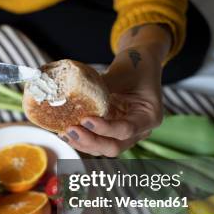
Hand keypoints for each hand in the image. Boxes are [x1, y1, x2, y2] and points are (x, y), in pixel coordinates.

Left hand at [60, 25, 168, 156]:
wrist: (138, 65)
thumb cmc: (136, 66)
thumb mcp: (121, 73)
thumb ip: (101, 87)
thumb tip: (73, 92)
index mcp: (149, 117)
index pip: (126, 130)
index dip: (105, 128)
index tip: (86, 120)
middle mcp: (139, 131)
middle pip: (115, 146)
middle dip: (91, 141)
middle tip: (71, 130)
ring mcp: (124, 134)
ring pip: (103, 148)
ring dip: (82, 143)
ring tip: (64, 133)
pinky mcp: (111, 132)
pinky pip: (96, 141)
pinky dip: (81, 139)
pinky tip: (65, 132)